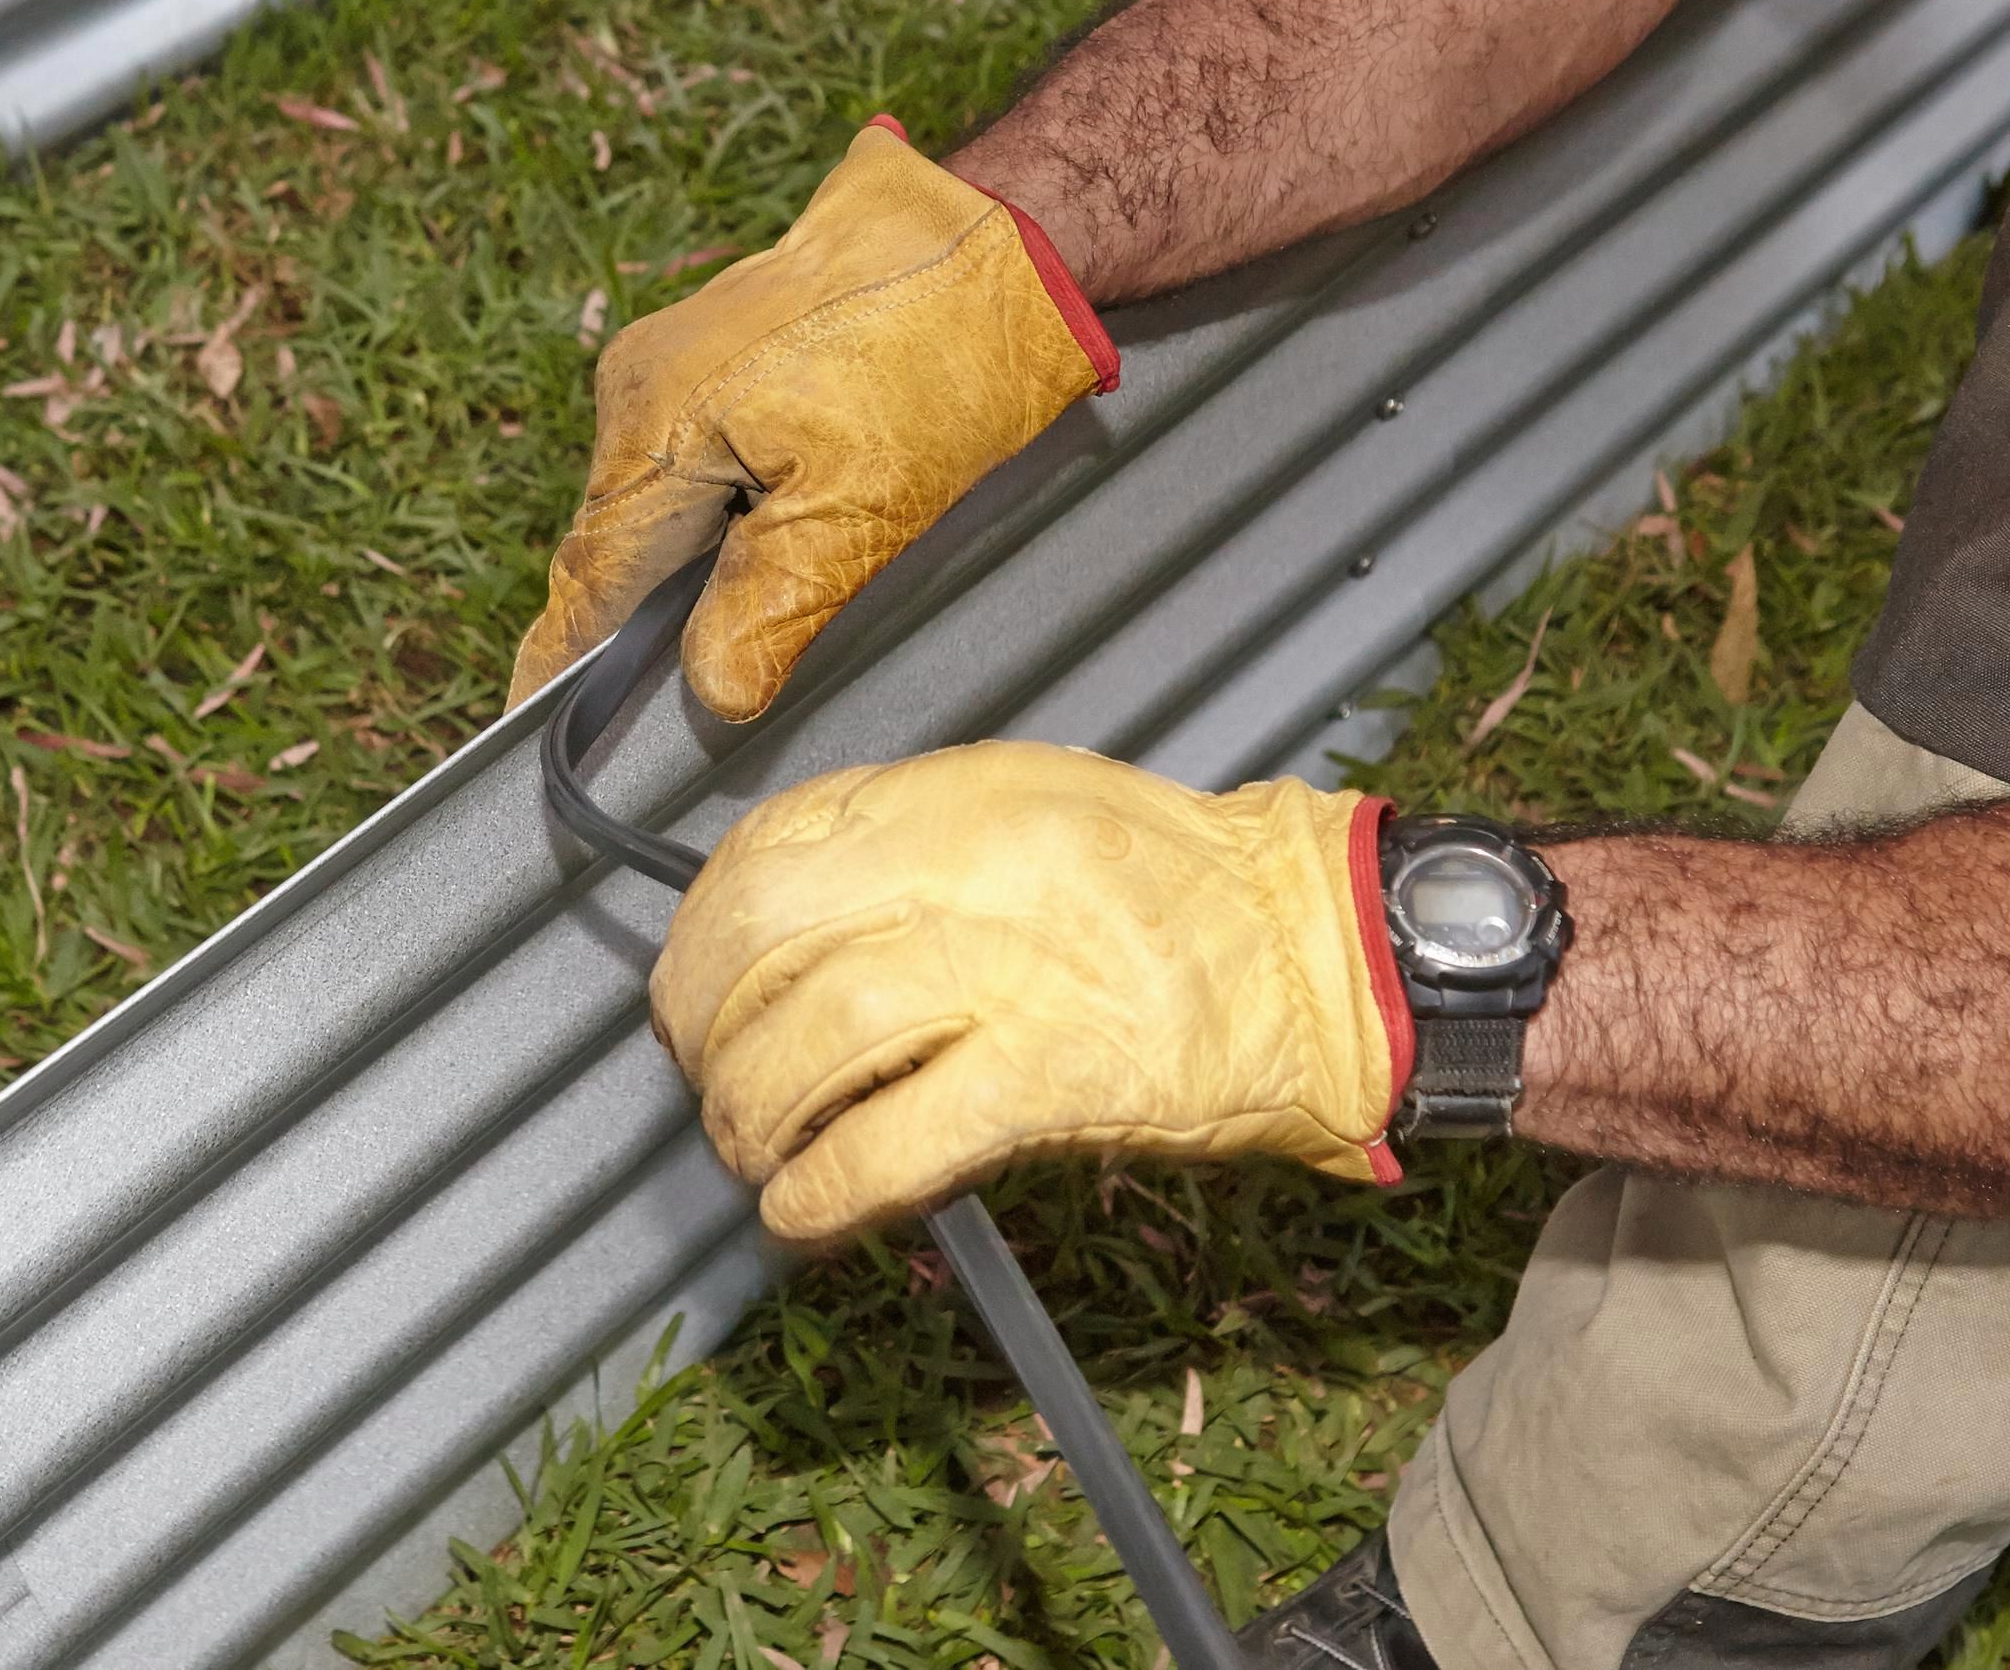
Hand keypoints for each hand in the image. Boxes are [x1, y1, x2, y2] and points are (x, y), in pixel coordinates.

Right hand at [506, 119, 1116, 721]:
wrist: (1000, 230)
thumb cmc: (941, 356)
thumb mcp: (862, 507)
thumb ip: (770, 608)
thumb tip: (710, 694)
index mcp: (655, 427)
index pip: (587, 578)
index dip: (563, 662)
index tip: (533, 729)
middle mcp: (640, 382)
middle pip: (622, 538)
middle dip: (659, 607)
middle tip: (729, 666)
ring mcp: (675, 350)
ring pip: (664, 492)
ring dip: (709, 546)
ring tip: (800, 557)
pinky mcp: (718, 338)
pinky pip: (697, 444)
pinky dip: (735, 494)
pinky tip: (806, 499)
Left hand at [652, 744, 1408, 1243]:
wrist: (1317, 952)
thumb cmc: (1174, 886)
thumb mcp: (1023, 807)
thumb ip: (899, 844)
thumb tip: (773, 921)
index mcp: (957, 799)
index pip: (769, 847)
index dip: (700, 927)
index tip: (692, 980)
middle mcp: (972, 871)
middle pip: (763, 939)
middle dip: (701, 1021)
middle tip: (704, 1072)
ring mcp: (1014, 973)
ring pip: (811, 1038)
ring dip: (750, 1113)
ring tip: (749, 1146)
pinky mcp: (1057, 1075)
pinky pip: (895, 1140)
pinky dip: (823, 1187)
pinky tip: (800, 1209)